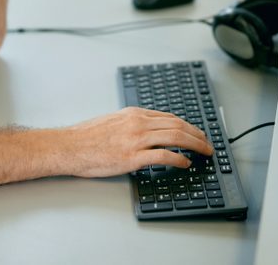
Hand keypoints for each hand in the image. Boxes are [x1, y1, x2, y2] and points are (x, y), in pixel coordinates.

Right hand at [59, 107, 212, 177]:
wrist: (69, 146)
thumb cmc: (86, 137)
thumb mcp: (112, 121)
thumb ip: (131, 123)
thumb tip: (147, 131)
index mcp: (133, 114)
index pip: (169, 116)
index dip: (187, 125)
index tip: (196, 132)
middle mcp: (137, 123)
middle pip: (177, 125)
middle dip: (197, 134)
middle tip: (207, 143)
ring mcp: (136, 139)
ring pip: (175, 137)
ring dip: (194, 145)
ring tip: (204, 152)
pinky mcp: (132, 157)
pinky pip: (163, 156)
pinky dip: (178, 159)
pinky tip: (185, 164)